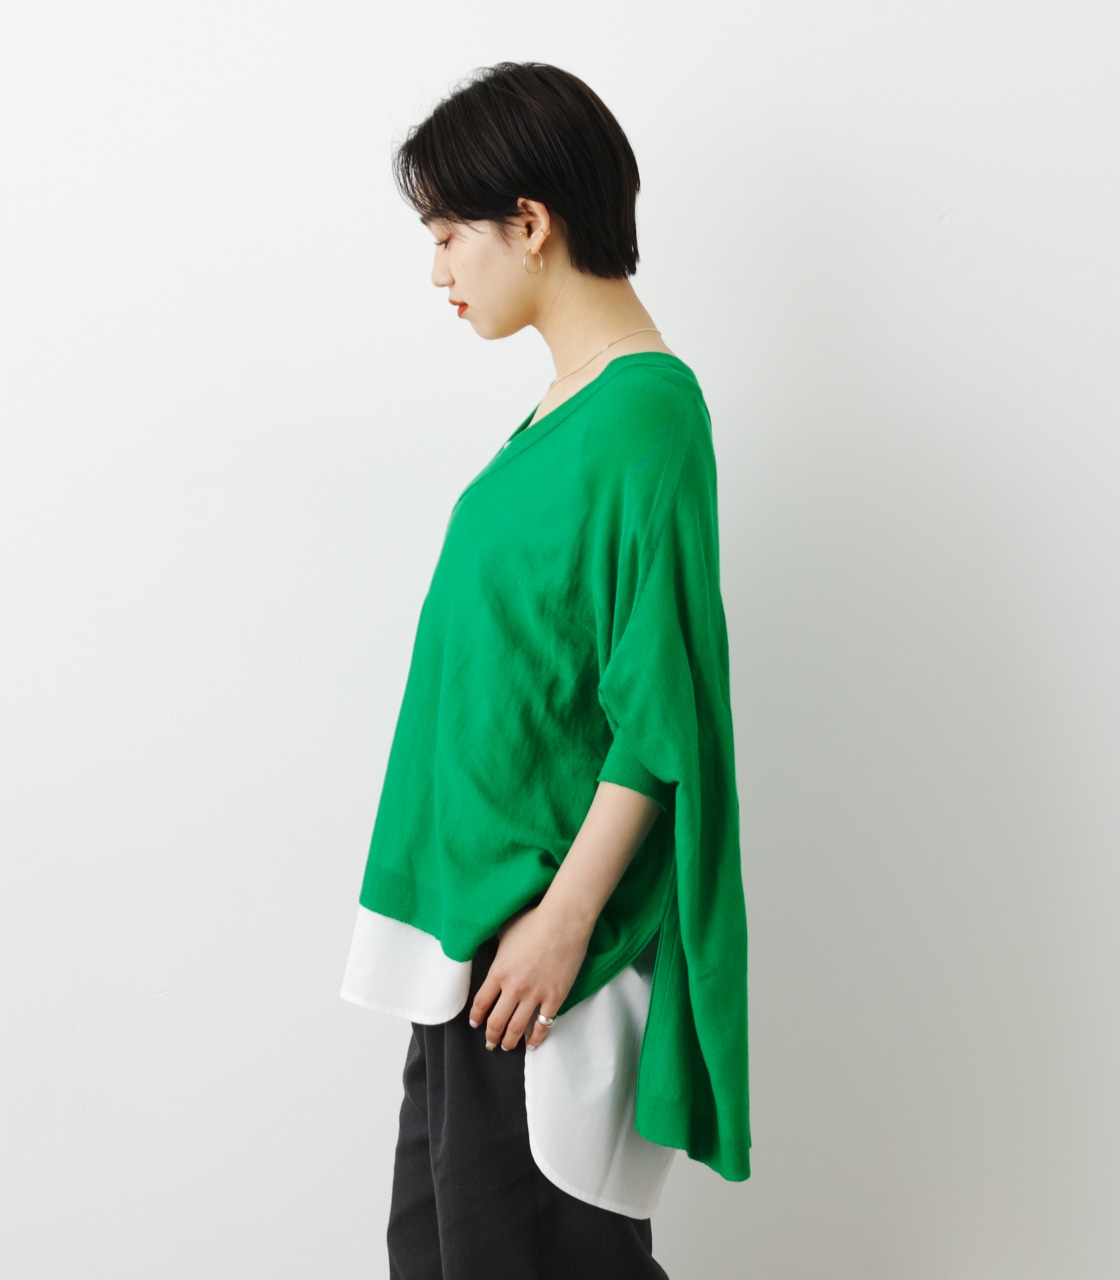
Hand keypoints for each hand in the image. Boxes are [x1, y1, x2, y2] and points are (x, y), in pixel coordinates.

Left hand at [468, 901, 591, 1051]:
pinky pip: (543, 1025)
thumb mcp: (505, 930)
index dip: (476, 1018)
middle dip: (491, 1036)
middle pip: (496, 1021)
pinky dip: (536, 1038)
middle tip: (490, 1043)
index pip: (481, 1003)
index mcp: (498, 971)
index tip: (475, 1024)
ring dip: (510, 1041)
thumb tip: (487, 939)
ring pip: (517, 1028)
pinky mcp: (555, 997)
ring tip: (507, 1046)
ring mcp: (535, 995)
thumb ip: (496, 944)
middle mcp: (513, 988)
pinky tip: (532, 1043)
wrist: (564, 921)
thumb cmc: (534, 920)